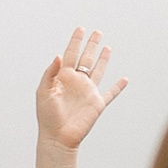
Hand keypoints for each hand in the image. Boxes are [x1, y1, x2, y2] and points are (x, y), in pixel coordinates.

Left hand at [36, 27, 127, 151]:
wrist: (58, 138)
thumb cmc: (47, 117)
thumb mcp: (43, 92)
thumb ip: (50, 73)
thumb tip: (59, 55)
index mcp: (63, 77)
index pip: (70, 54)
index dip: (75, 41)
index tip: (80, 29)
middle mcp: (77, 82)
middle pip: (86, 58)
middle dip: (91, 45)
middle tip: (96, 32)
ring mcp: (88, 92)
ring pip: (98, 71)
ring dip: (103, 59)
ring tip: (107, 47)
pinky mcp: (97, 104)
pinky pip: (110, 93)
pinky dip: (118, 87)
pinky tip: (124, 79)